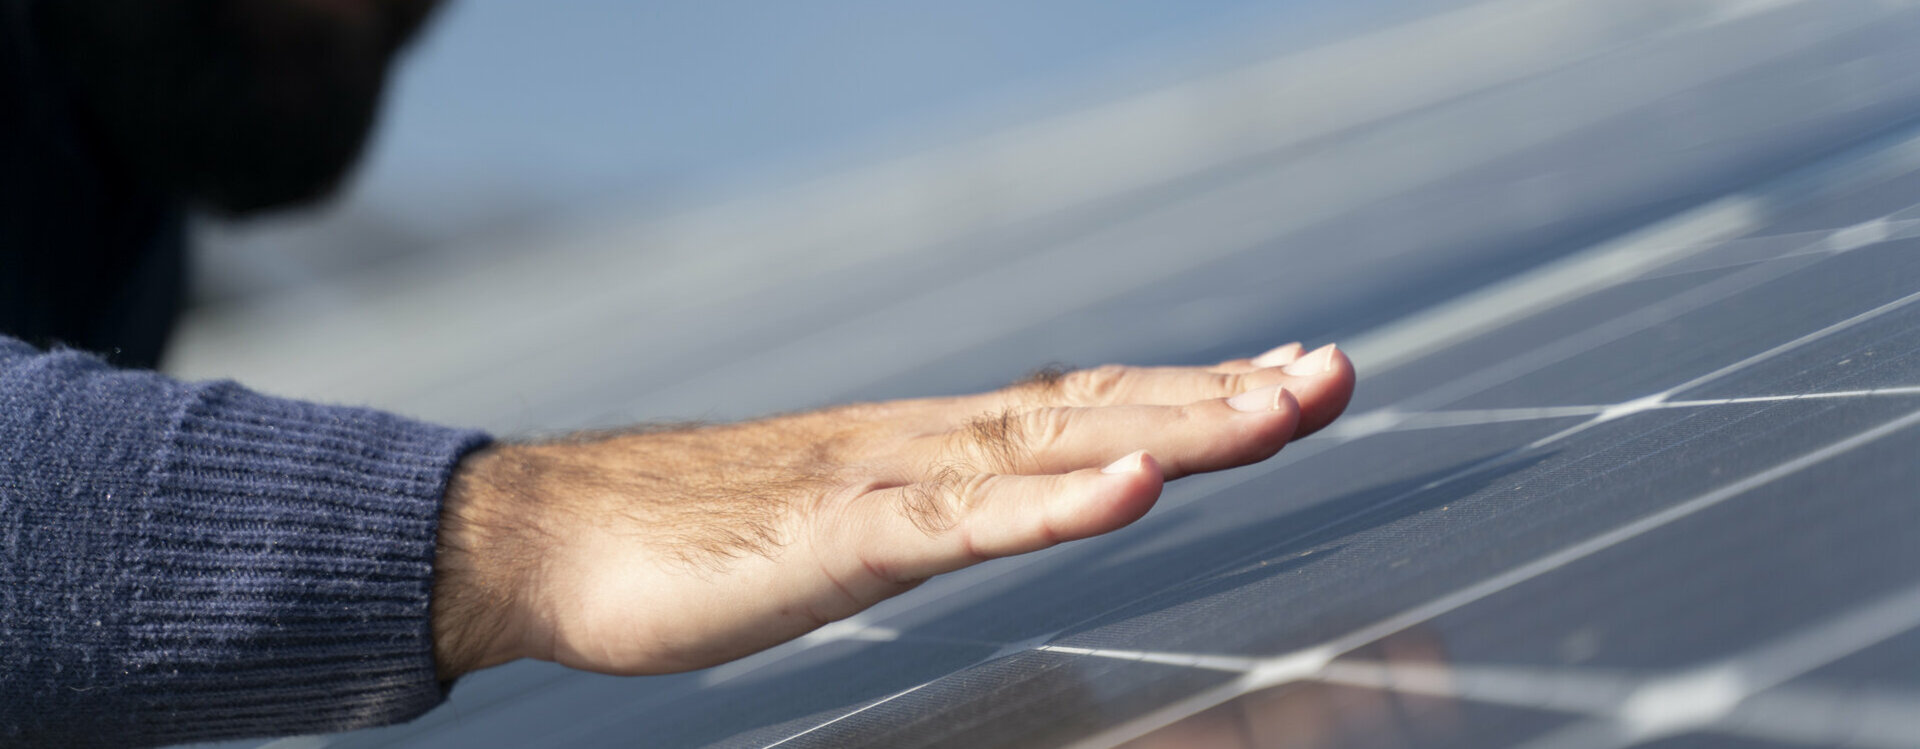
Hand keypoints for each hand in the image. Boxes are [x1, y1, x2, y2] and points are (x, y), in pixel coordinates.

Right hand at [431, 343, 1354, 679]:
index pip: (1092, 406)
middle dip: (1226, 397)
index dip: (1196, 391)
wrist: (551, 538)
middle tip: (1335, 374)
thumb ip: (932, 508)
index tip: (1293, 378)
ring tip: (1281, 409)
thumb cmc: (694, 538)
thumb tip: (1013, 501)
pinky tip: (1127, 491)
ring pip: (1053, 449)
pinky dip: (1051, 502)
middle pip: (1100, 410)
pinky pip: (959, 518)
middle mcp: (927, 444)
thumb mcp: (848, 520)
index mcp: (935, 447)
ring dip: (1174, 429)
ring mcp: (885, 483)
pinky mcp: (836, 534)